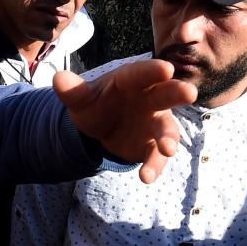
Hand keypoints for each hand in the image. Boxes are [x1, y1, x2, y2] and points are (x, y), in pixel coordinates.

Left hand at [54, 60, 195, 182]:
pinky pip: (156, 156)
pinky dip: (153, 166)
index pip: (142, 73)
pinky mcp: (152, 145)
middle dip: (177, 93)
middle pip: (166, 94)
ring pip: (166, 129)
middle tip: (188, 93)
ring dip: (168, 138)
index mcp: (132, 81)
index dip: (153, 71)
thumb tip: (58, 79)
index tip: (165, 68)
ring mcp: (154, 122)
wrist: (99, 128)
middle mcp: (149, 99)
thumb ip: (72, 91)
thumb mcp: (81, 98)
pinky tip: (146, 177)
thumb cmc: (95, 103)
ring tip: (167, 149)